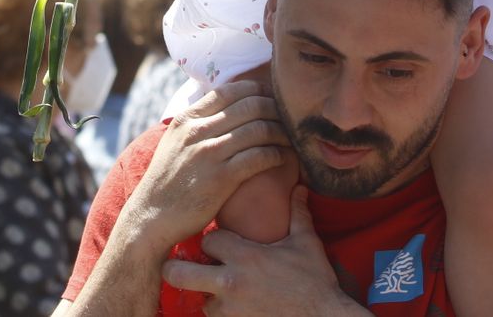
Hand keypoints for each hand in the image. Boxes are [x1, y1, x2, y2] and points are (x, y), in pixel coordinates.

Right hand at [124, 80, 291, 251]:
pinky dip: (277, 154)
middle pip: (250, 106)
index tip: (271, 98)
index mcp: (187, 119)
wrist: (151, 218)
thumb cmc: (167, 181)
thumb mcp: (174, 142)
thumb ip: (196, 123)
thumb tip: (221, 106)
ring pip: (259, 129)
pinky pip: (259, 157)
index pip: (230, 91)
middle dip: (275, 109)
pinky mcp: (221, 178)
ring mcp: (209, 154)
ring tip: (291, 138)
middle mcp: (197, 131)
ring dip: (281, 132)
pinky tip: (283, 158)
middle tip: (288, 118)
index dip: (257, 91)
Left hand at [163, 187, 357, 316]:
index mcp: (244, 256)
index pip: (208, 241)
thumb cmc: (315, 281)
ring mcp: (229, 310)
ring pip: (201, 300)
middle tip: (183, 266)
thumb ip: (298, 214)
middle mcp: (230, 282)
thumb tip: (299, 188)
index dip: (214, 242)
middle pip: (180, 273)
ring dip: (209, 296)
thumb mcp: (306, 243)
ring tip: (224, 292)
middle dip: (178, 268)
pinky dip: (222, 315)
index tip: (221, 245)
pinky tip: (236, 309)